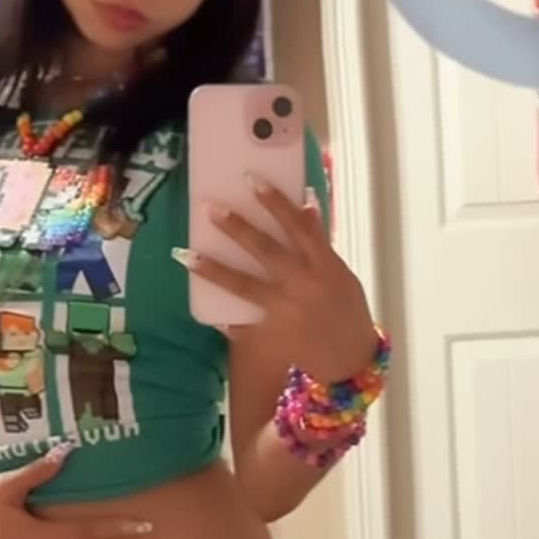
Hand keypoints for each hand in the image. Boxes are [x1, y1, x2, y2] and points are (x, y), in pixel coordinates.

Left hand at [183, 183, 378, 381]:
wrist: (352, 358)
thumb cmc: (348, 308)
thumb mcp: (340, 272)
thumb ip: (320, 243)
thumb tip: (306, 203)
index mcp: (323, 265)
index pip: (297, 226)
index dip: (275, 202)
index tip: (252, 180)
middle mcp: (302, 284)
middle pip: (265, 250)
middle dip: (236, 227)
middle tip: (209, 207)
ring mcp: (285, 311)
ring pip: (244, 285)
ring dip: (213, 269)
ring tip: (185, 254)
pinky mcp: (273, 336)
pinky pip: (243, 326)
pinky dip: (226, 320)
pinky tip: (207, 312)